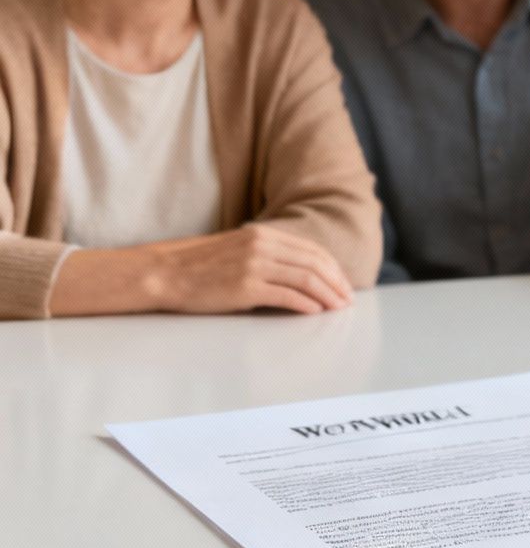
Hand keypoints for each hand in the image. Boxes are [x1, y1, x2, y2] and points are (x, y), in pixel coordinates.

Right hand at [146, 224, 353, 314]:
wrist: (163, 273)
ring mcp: (254, 265)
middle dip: (337, 283)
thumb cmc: (199, 267)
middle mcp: (262, 246)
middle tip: (347, 299)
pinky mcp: (246, 287)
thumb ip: (268, 254)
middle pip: (315, 264)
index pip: (312, 250)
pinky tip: (315, 312)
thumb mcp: (238, 249)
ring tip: (337, 308)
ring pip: (307, 280)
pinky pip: (287, 296)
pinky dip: (306, 305)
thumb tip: (301, 272)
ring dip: (327, 296)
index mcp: (262, 234)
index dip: (333, 268)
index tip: (343, 283)